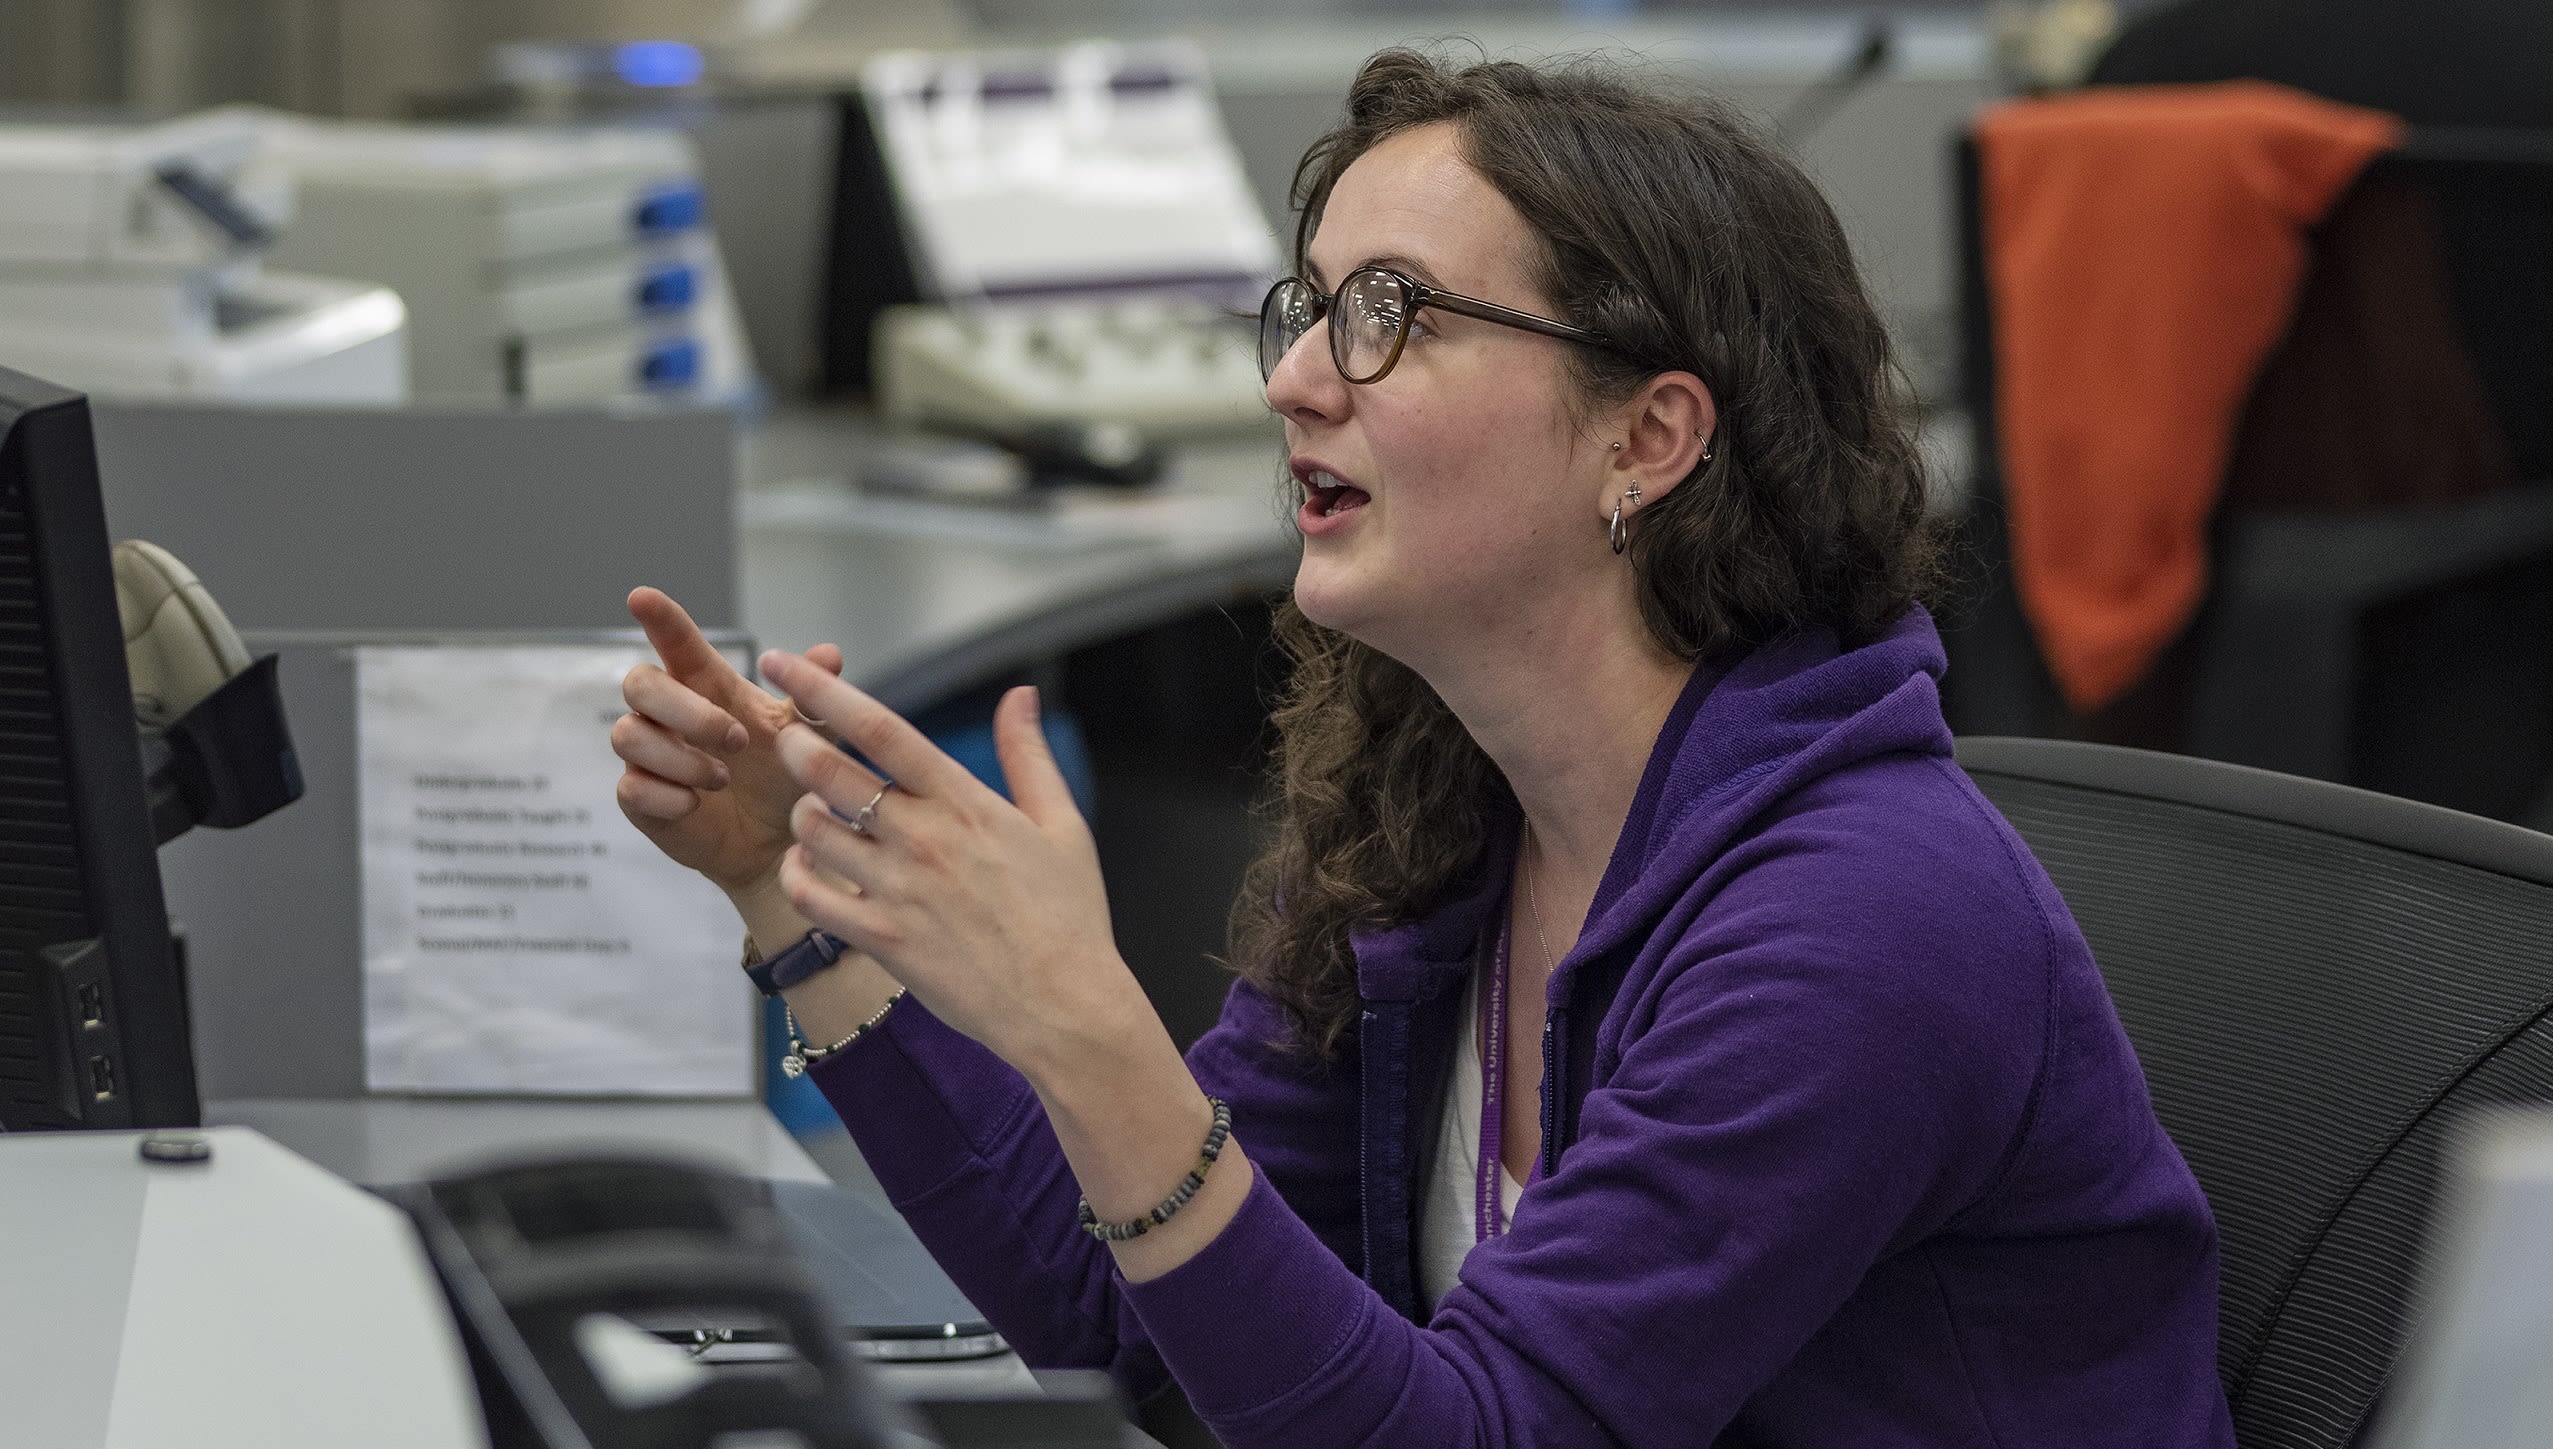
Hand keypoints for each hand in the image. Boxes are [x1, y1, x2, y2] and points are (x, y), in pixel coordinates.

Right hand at [612, 587, 843, 896]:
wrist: (778, 841)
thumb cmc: (783, 776)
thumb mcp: (808, 737)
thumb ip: (814, 698)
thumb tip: (829, 653)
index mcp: (707, 687)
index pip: (675, 644)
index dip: (659, 620)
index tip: (642, 598)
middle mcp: (670, 715)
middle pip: (639, 684)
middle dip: (685, 710)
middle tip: (736, 739)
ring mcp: (650, 757)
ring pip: (627, 736)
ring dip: (680, 758)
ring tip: (722, 779)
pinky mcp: (641, 801)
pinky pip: (631, 788)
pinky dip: (668, 796)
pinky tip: (697, 805)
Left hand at [761, 650, 1141, 1080]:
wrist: (1065, 1006)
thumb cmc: (1069, 920)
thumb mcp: (1062, 824)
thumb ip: (1029, 755)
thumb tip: (1021, 696)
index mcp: (965, 802)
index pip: (880, 729)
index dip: (824, 690)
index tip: (788, 665)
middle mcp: (924, 839)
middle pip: (829, 772)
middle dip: (793, 743)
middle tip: (784, 736)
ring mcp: (898, 890)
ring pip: (812, 831)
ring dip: (799, 812)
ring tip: (810, 810)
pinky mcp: (881, 938)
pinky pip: (811, 896)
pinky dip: (797, 874)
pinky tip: (809, 866)